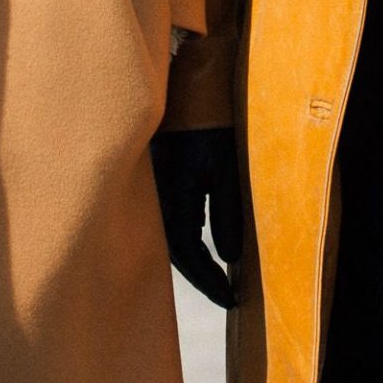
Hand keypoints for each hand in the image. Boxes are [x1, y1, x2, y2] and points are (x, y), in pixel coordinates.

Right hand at [150, 127, 242, 308]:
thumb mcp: (225, 167)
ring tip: (216, 276)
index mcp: (171, 197)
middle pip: (173, 250)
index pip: (189, 254)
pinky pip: (165, 218)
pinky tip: (199, 244)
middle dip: (200, 275)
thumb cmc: (210, 122)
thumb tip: (227, 258)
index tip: (231, 300)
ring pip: (167, 236)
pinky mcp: (154, 180)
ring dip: (191, 258)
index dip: (210, 281)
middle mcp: (154, 198)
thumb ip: (226, 213)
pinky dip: (183, 237)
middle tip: (226, 294)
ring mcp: (151, 189)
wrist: (186, 82)